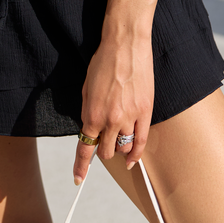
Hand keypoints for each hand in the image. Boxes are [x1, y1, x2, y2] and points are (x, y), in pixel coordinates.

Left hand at [73, 33, 152, 182]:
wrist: (125, 45)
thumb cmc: (103, 62)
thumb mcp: (86, 88)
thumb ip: (87, 112)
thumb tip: (89, 129)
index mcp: (93, 113)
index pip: (85, 148)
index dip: (81, 166)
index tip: (78, 177)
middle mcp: (111, 120)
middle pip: (105, 151)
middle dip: (101, 150)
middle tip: (101, 143)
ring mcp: (130, 118)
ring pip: (123, 148)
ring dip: (118, 148)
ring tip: (117, 140)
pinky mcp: (145, 112)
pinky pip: (141, 142)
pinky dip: (136, 154)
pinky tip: (132, 160)